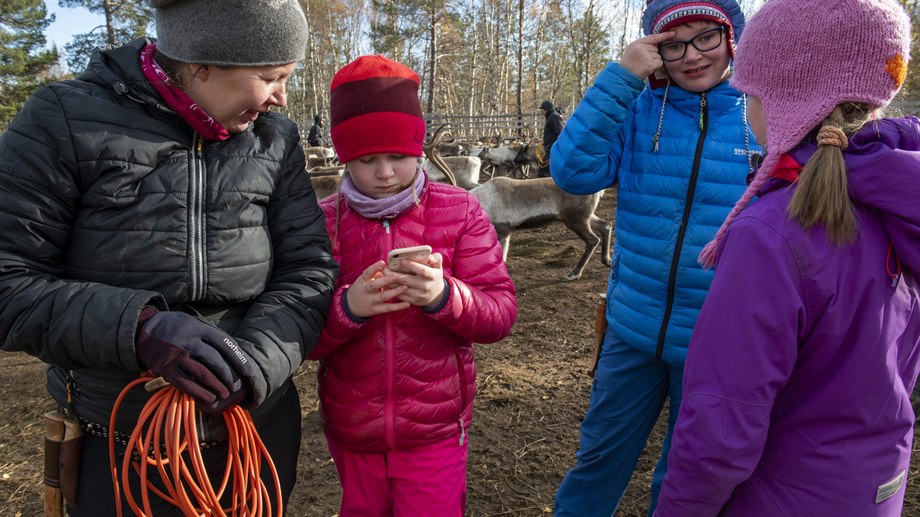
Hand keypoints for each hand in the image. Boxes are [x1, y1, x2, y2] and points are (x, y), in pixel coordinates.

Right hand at [135, 309, 254, 412]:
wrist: (143, 330)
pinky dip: (200, 392)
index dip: (238, 359)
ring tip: (226, 395)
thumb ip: (210, 334)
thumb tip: (234, 351)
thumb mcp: (193, 322)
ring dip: (217, 386)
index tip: (248, 371)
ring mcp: (176, 355)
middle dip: (229, 376)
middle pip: (215, 360)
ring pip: (202, 373)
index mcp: (198, 328)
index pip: (224, 343)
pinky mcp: (165, 369)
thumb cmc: (176, 327)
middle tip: (237, 387)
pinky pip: (185, 383)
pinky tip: (209, 398)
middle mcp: (188, 341)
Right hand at [345, 261, 410, 318]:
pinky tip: (407, 304)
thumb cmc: (362, 288)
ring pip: (383, 296)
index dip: (375, 268)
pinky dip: (398, 307)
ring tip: (405, 287)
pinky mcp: (376, 309)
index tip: (383, 263)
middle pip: (375, 285)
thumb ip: (375, 274)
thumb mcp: (365, 280)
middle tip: (396, 276)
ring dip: (395, 292)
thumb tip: (389, 266)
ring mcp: (371, 301)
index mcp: (363, 280)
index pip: (368, 273)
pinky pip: (388, 308)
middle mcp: (366, 290)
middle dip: (385, 281)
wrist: (352, 306)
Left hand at [389, 252, 445, 308]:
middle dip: (394, 275)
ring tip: (382, 276)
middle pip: (407, 281)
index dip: (412, 266)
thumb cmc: (434, 276)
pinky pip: (401, 296)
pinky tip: (385, 285)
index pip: (422, 270)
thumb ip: (437, 259)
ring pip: (401, 289)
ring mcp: (419, 295)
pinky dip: (392, 290)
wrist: (437, 295)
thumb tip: (430, 257)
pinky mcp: (414, 301)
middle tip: (384, 269)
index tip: (401, 261)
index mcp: (432, 276)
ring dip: (390, 283)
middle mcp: (426, 286)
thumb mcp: (438, 267)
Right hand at [620, 31, 675, 79]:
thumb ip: (642, 45)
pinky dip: (656, 67)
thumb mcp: (632, 50)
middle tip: (642, 61)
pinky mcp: (649, 64)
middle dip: (652, 55)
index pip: (653, 37)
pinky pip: (660, 63)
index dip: (664, 35)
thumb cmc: (628, 65)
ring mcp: (645, 56)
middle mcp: (641, 48)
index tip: (673, 33)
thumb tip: (657, 43)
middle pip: (656, 49)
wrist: (624, 77)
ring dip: (654, 62)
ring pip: (658, 56)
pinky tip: (647, 69)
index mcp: (637, 43)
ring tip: (643, 65)